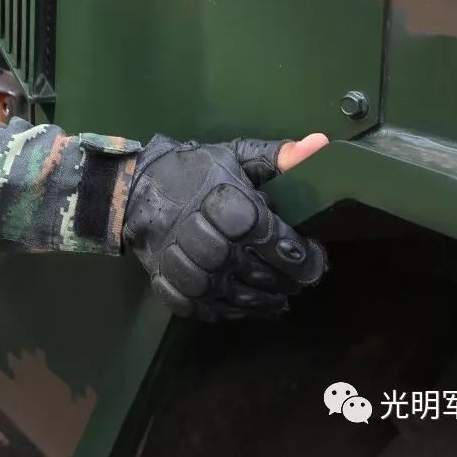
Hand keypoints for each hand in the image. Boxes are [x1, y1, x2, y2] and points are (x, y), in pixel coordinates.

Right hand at [121, 133, 328, 320]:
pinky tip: (243, 304)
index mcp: (225, 204)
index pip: (272, 238)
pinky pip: (203, 309)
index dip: (300, 254)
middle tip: (297, 279)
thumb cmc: (194, 172)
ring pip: (232, 296)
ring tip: (277, 295)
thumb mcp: (236, 156)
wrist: (135, 188)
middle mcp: (204, 237)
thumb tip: (321, 145)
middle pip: (255, 272)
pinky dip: (228, 312)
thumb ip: (279, 156)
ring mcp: (183, 265)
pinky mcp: (168, 284)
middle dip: (283, 280)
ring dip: (261, 301)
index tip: (314, 257)